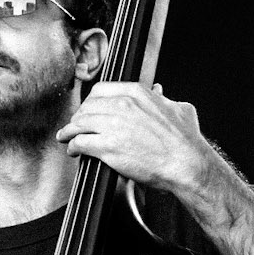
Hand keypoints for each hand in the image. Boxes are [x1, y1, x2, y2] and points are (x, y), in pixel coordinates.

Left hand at [55, 81, 209, 193]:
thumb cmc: (185, 141)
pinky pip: (80, 142)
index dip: (90, 101)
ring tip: (67, 137)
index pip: (101, 90)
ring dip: (70, 131)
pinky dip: (73, 146)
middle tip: (75, 125)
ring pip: (79, 123)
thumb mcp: (180, 109)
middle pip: (87, 106)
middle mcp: (122, 105)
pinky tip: (73, 150)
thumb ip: (165, 98)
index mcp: (137, 93)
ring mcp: (113, 126)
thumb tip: (160, 91)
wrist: (186, 164)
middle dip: (78, 116)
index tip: (88, 109)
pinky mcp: (107, 147)